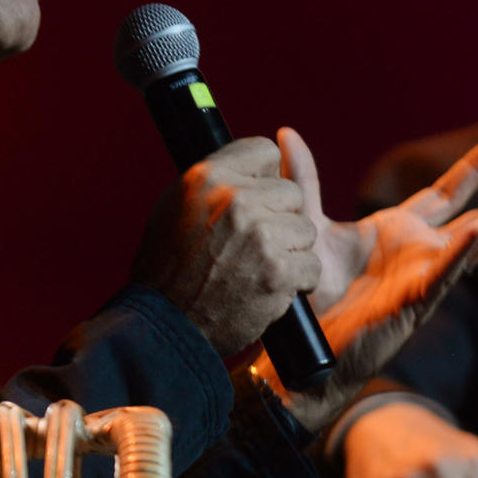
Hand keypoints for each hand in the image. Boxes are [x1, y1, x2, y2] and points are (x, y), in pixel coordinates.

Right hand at [132, 137, 319, 356]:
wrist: (166, 325)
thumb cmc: (169, 266)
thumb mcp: (178, 206)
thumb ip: (218, 180)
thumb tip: (261, 168)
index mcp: (209, 177)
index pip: (264, 151)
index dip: (265, 177)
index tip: (257, 197)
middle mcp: (235, 199)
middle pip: (291, 193)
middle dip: (279, 218)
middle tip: (253, 244)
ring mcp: (259, 234)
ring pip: (305, 229)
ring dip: (290, 251)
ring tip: (258, 268)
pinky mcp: (277, 271)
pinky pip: (311, 265)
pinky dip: (297, 281)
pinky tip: (270, 288)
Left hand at [255, 129, 477, 429]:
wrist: (300, 346)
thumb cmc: (307, 293)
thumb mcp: (306, 223)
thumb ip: (304, 179)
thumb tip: (286, 133)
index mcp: (400, 233)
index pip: (446, 194)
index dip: (474, 169)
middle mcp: (420, 253)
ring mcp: (424, 277)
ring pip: (477, 241)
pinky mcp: (414, 302)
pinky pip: (445, 274)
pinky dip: (463, 251)